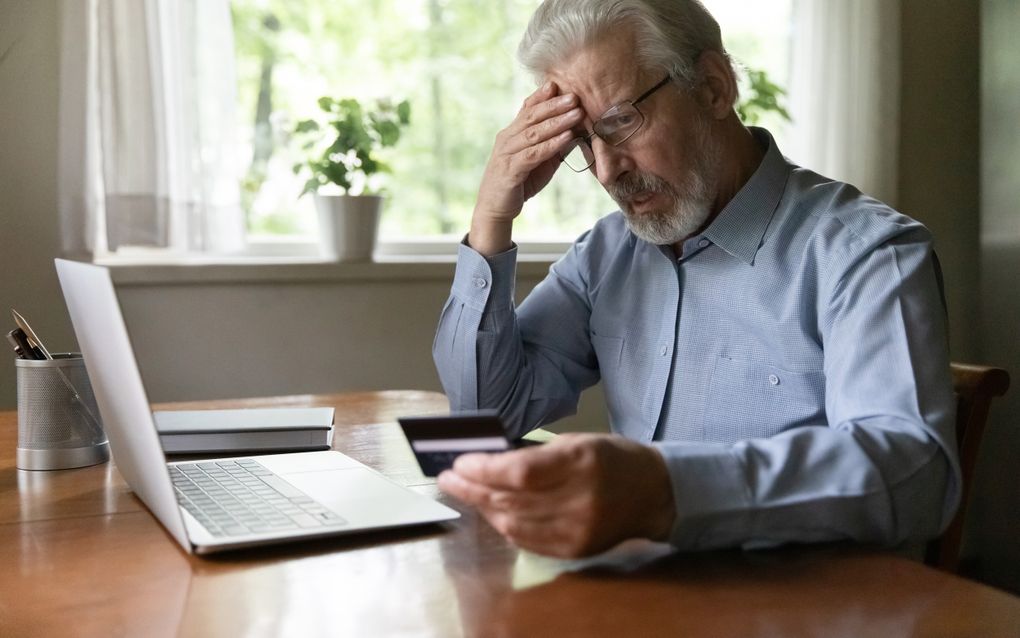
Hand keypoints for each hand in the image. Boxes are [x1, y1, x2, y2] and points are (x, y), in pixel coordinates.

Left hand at [437, 433, 675, 557]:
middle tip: (449, 478)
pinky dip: (505, 526)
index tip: (460, 462)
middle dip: (473, 488)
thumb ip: (535, 455)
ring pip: (513, 523)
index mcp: (581, 462)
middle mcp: (580, 499)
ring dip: (484, 508)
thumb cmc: (612, 458)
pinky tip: (493, 512)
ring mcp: (578, 529)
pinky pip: (527, 541)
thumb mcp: (577, 442)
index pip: (519, 472)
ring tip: (466, 492)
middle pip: (511, 500)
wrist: (654, 492)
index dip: (484, 469)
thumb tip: (487, 462)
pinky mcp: (576, 550)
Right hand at [469, 82, 583, 254]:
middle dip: (554, 105)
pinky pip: (533, 154)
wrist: (496, 209)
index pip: (526, 109)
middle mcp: (507, 139)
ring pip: (534, 133)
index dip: (542, 96)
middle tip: (575, 96)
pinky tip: (566, 138)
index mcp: (512, 134)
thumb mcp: (537, 160)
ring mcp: (507, 154)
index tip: (558, 83)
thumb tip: (574, 131)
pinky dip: (551, 145)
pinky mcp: (510, 170)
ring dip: (557, 122)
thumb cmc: (519, 183)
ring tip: (577, 113)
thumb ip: (551, 145)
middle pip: (532, 116)